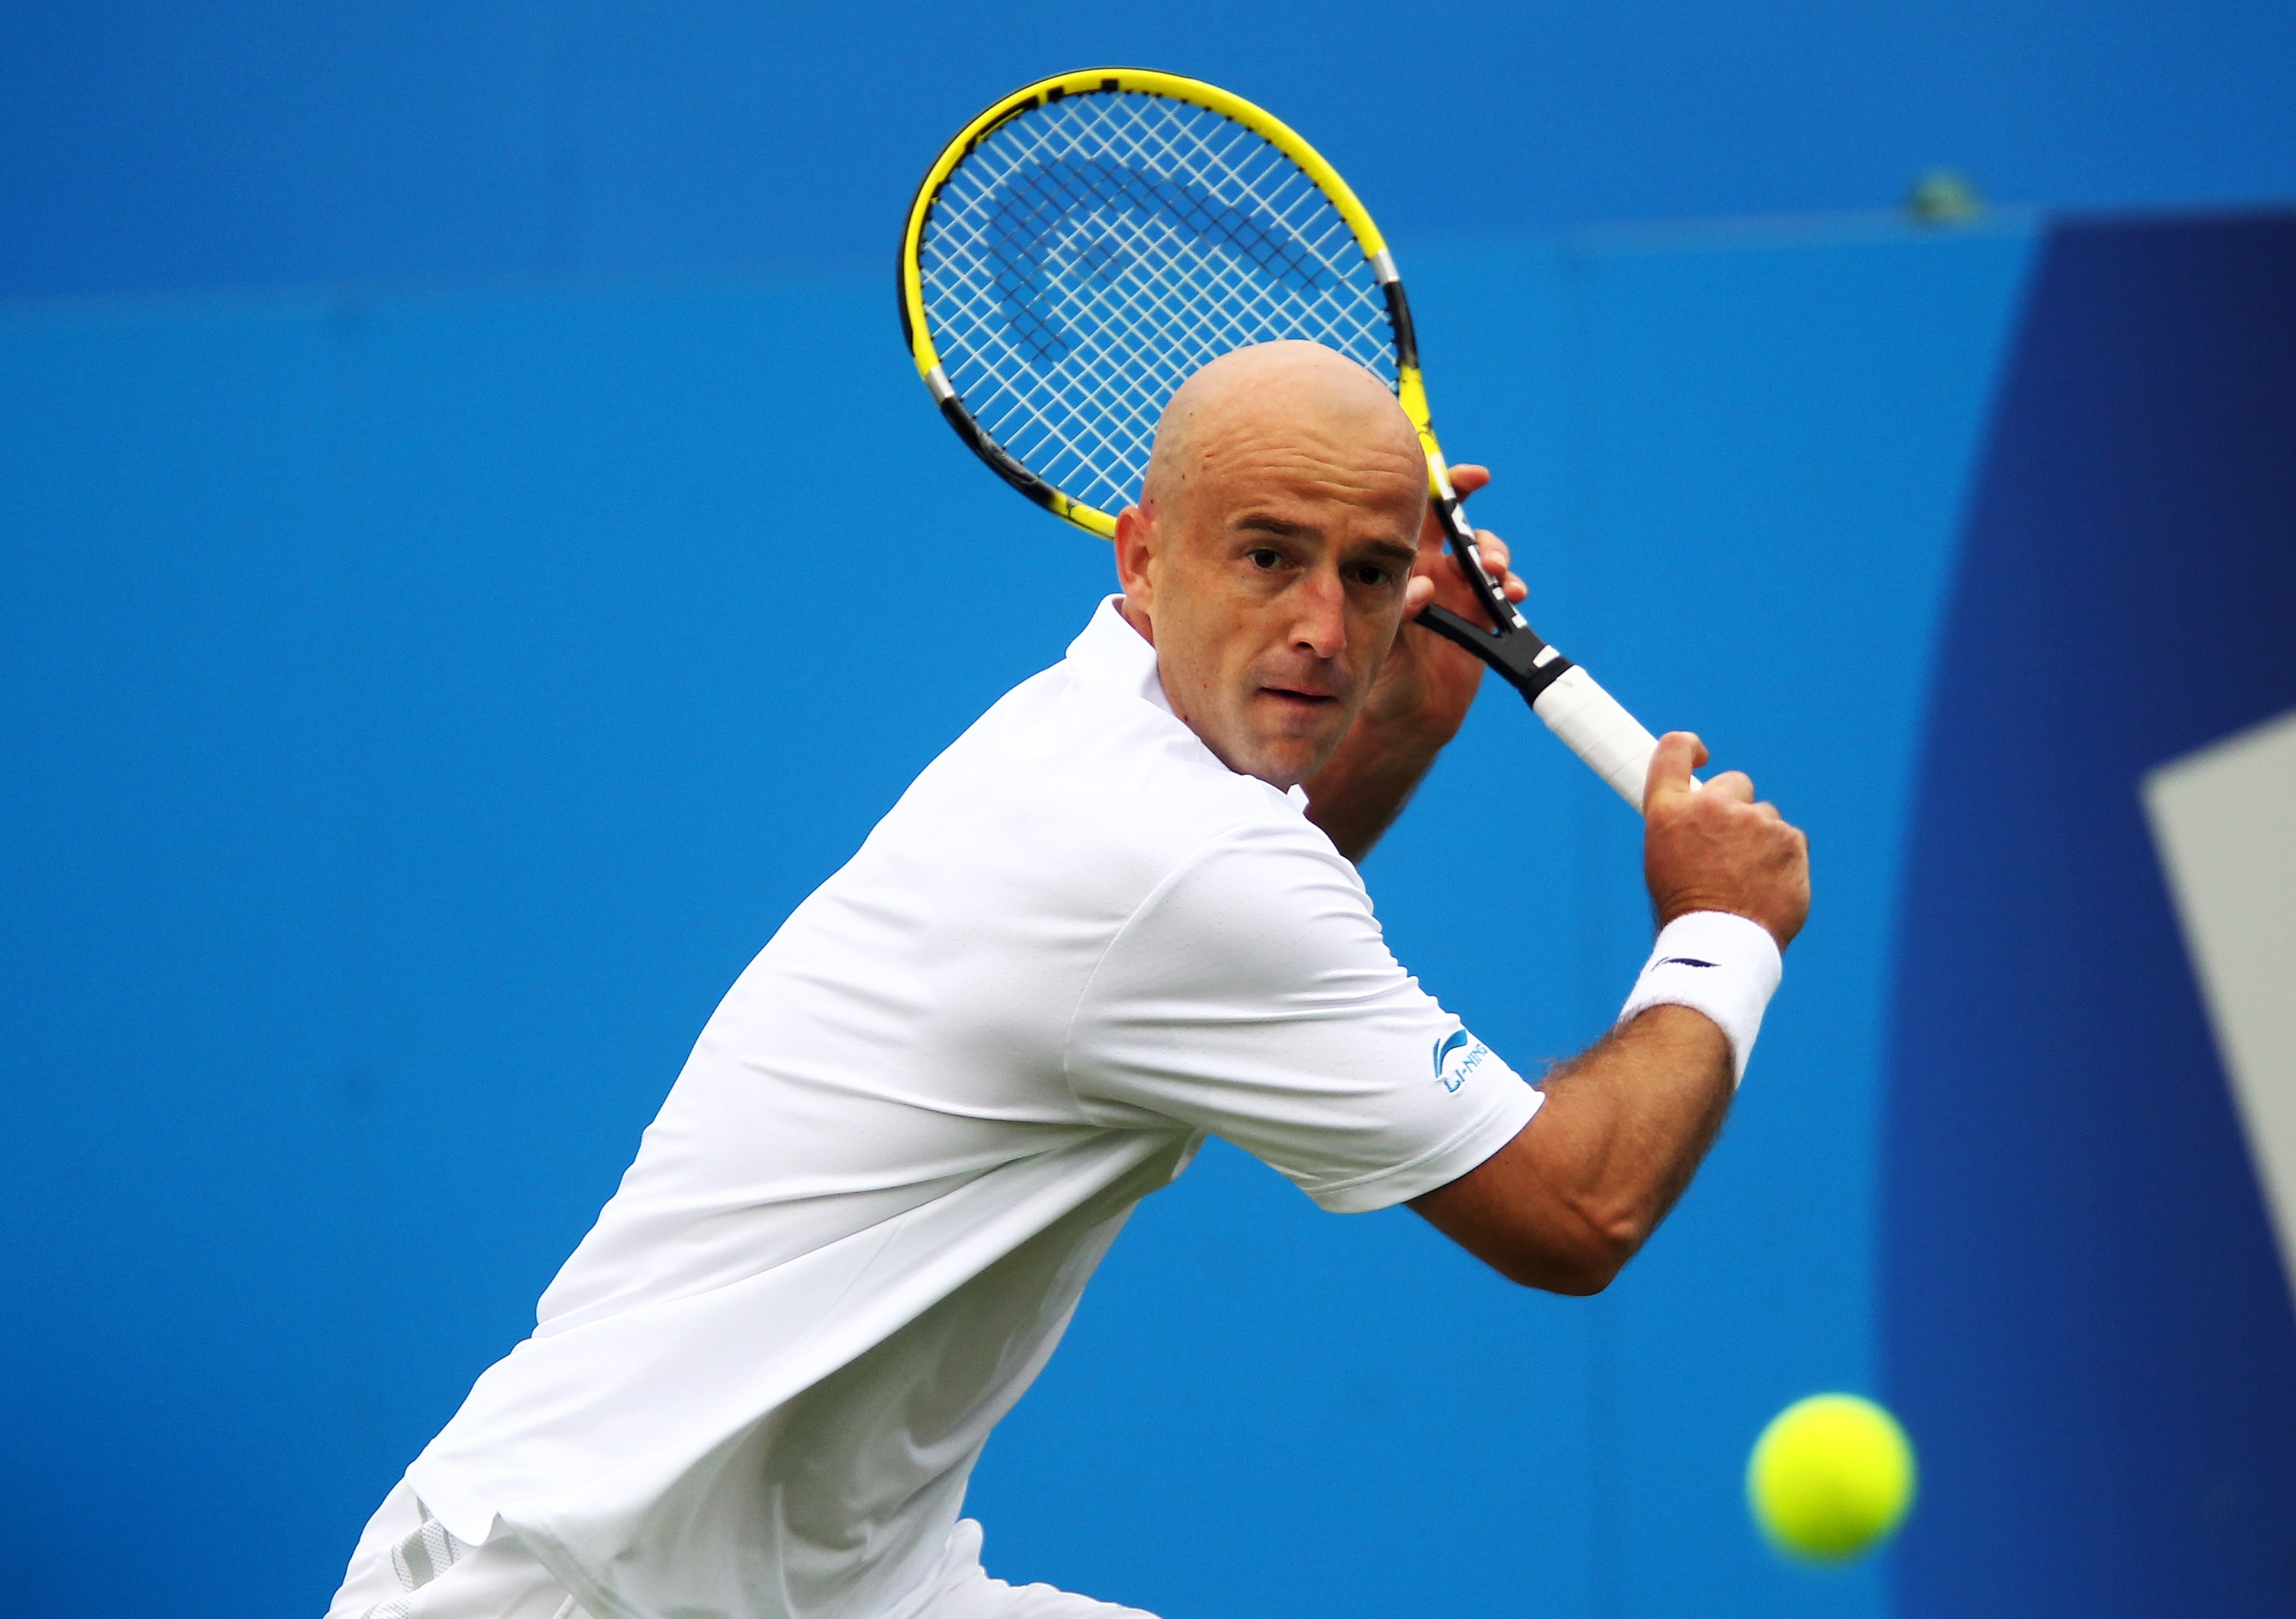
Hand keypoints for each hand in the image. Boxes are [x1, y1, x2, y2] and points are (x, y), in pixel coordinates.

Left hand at [1359, 464, 1528, 742]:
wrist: (1406, 716)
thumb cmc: (1381, 673)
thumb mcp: (1381, 639)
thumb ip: (1401, 610)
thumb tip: (1423, 587)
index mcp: (1404, 563)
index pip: (1422, 514)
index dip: (1446, 487)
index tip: (1472, 477)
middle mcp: (1434, 570)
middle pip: (1463, 529)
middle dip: (1479, 531)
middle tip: (1483, 553)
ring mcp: (1461, 592)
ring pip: (1489, 556)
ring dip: (1498, 558)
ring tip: (1496, 575)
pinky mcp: (1483, 616)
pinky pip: (1506, 592)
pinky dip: (1514, 588)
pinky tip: (1513, 596)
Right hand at [1641, 732, 1810, 948]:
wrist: (1721, 941)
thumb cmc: (1686, 909)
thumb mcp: (1664, 859)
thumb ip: (1685, 825)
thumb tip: (1703, 814)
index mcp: (1669, 810)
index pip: (1675, 750)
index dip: (1691, 747)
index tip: (1703, 755)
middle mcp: (1711, 806)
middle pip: (1734, 783)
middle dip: (1735, 808)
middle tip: (1729, 849)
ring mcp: (1754, 820)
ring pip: (1765, 816)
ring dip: (1760, 838)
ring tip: (1747, 879)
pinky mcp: (1789, 839)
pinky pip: (1789, 840)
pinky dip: (1782, 859)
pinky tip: (1767, 886)